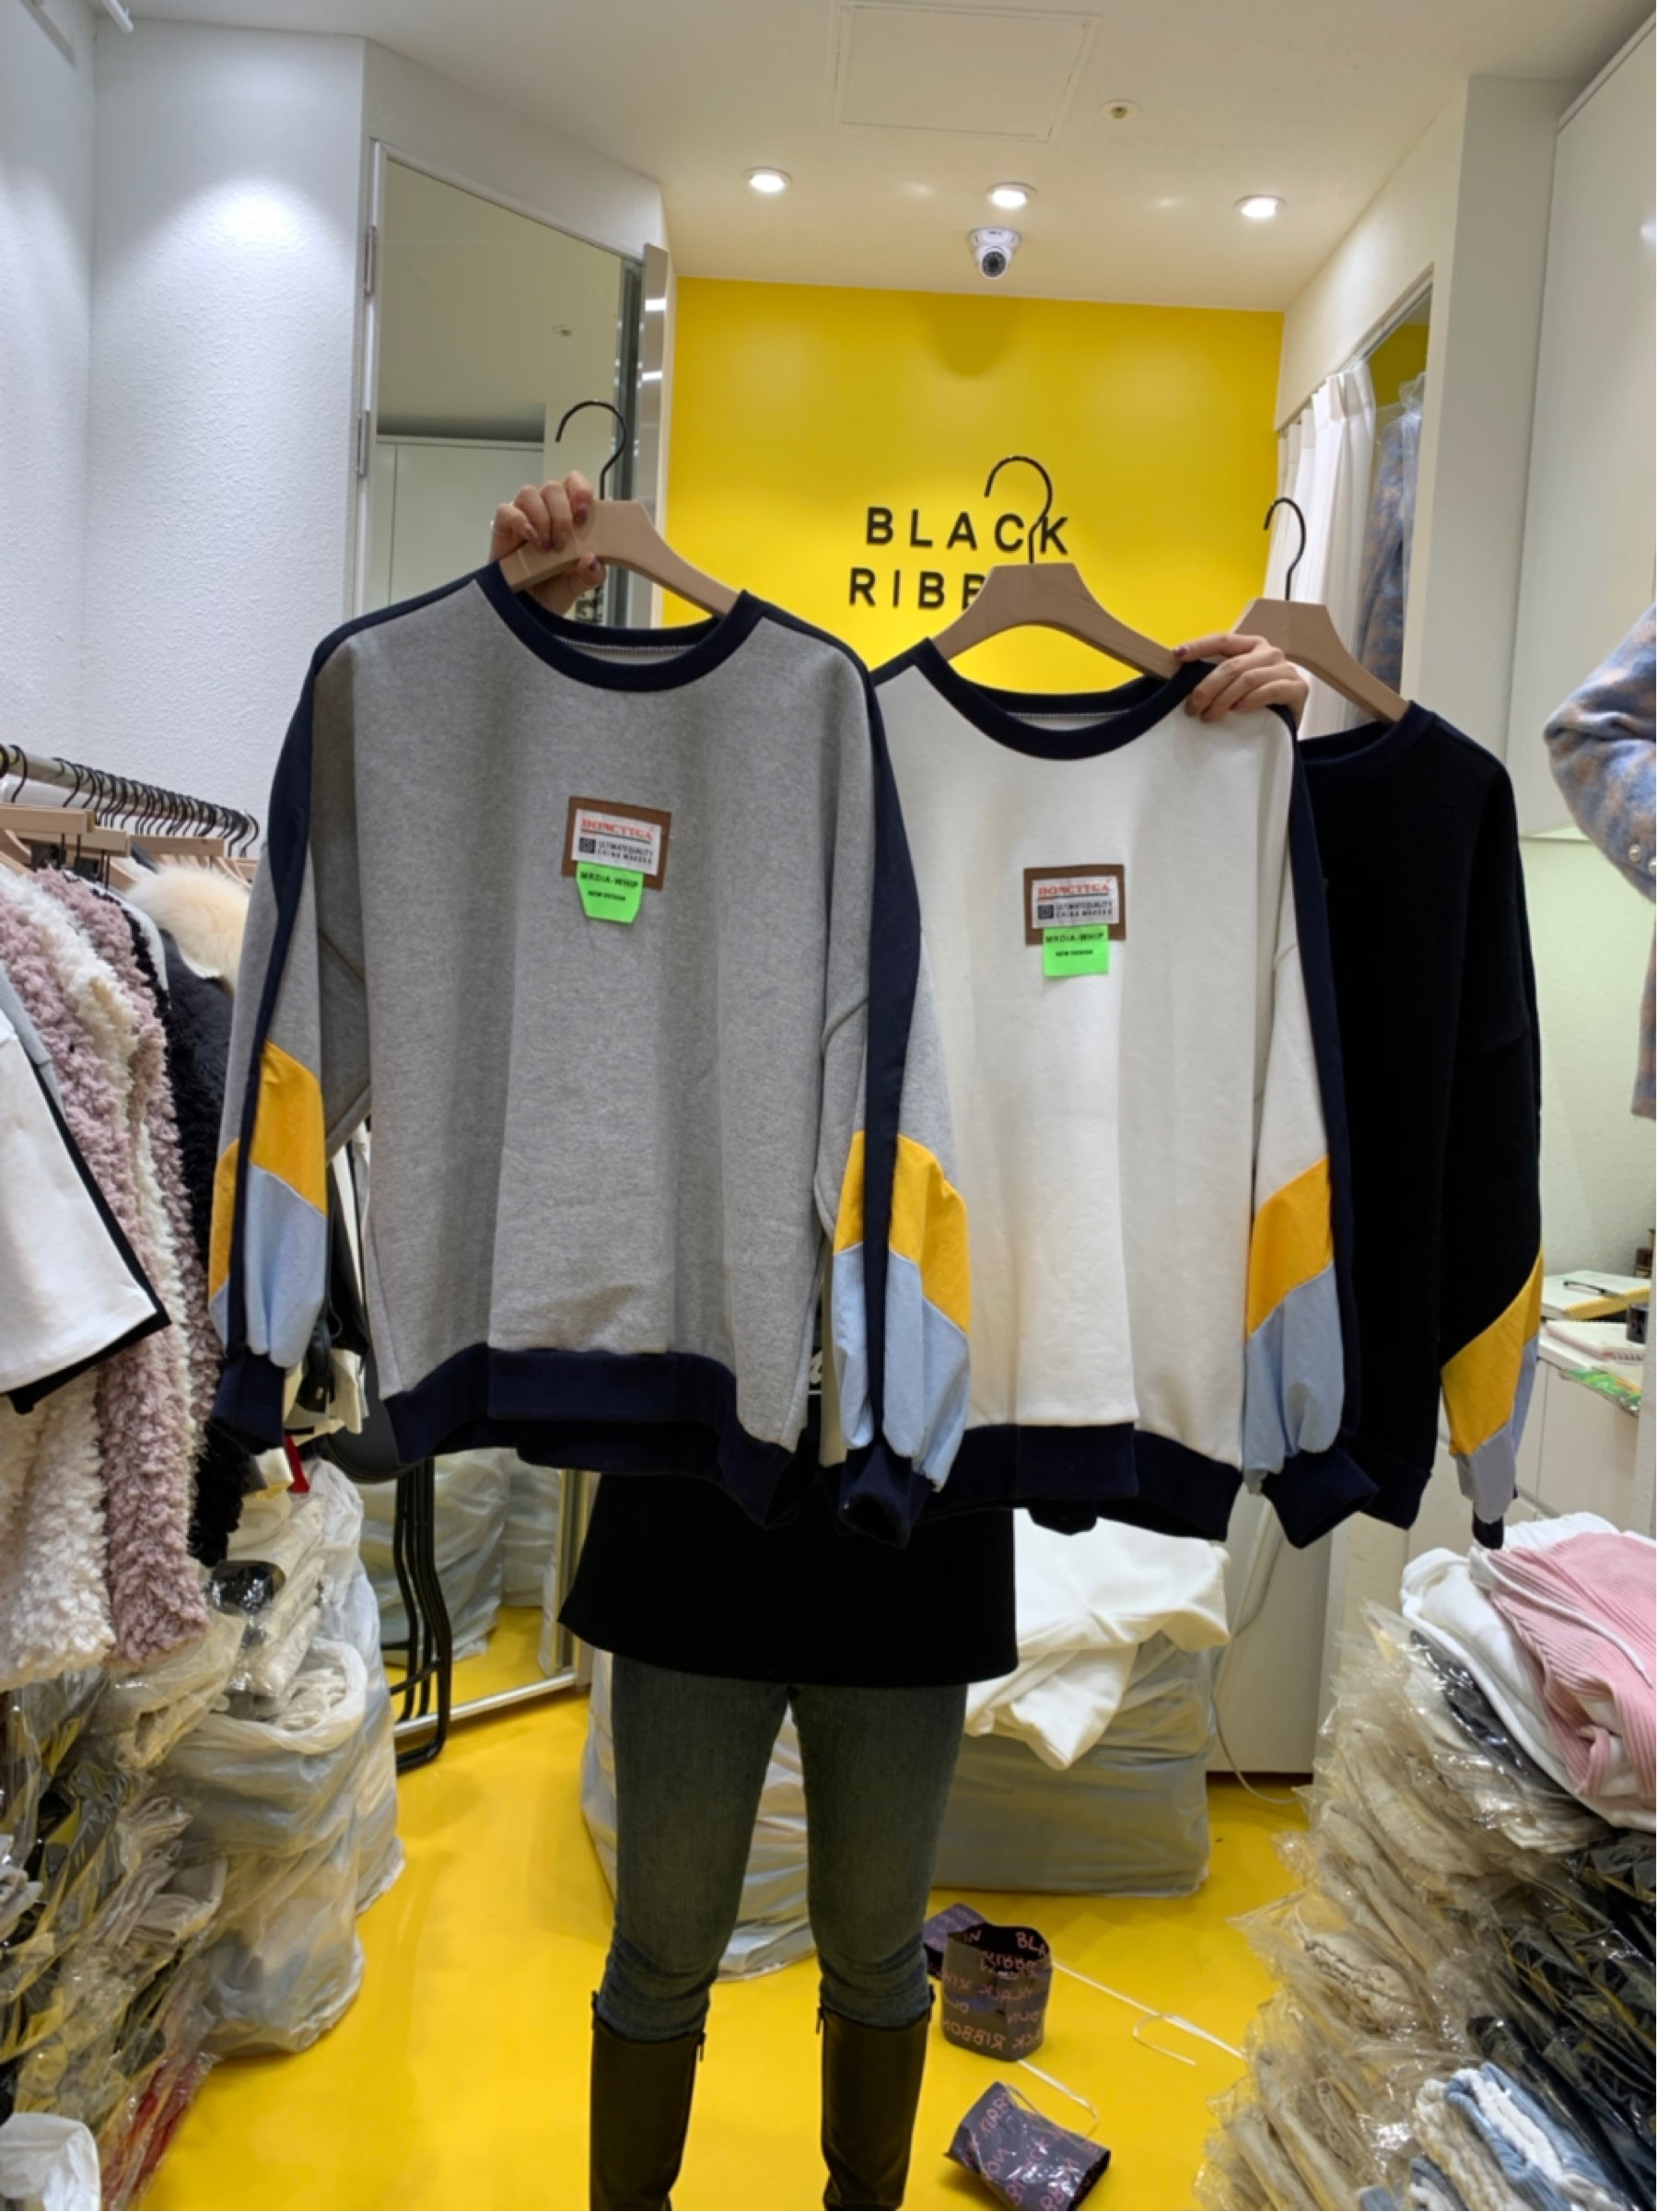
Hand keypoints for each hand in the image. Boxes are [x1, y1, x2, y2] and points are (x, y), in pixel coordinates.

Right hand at [490, 471, 605, 613]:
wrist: (527, 610)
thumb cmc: (552, 590)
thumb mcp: (578, 585)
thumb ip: (591, 574)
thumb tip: (593, 560)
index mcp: (568, 516)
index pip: (574, 483)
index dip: (580, 491)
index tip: (583, 515)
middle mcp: (545, 511)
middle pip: (553, 487)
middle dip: (562, 514)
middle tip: (563, 544)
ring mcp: (523, 517)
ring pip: (529, 493)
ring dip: (542, 518)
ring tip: (546, 547)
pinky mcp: (503, 528)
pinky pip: (506, 510)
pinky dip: (519, 521)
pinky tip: (531, 539)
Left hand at [1172, 633, 1308, 725]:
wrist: (1287, 724)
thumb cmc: (1255, 704)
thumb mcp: (1233, 686)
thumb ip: (1217, 678)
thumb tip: (1181, 680)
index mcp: (1251, 645)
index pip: (1222, 640)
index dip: (1199, 646)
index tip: (1177, 655)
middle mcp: (1269, 652)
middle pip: (1232, 665)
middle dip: (1207, 688)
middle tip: (1192, 709)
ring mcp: (1285, 668)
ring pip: (1248, 678)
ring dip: (1224, 699)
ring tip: (1209, 716)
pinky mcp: (1298, 687)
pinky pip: (1271, 691)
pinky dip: (1251, 701)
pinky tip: (1238, 710)